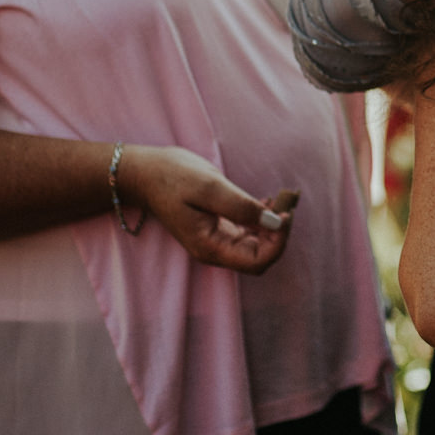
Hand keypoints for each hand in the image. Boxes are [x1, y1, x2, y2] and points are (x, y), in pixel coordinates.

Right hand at [119, 145, 292, 274]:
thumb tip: (275, 222)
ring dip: (274, 224)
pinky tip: (268, 200)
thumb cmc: (172, 177)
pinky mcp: (219, 227)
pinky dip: (263, 218)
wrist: (146, 172)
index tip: (284, 215)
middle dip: (279, 232)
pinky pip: (249, 231)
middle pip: (260, 255)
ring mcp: (217, 239)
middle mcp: (215, 249)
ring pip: (257, 244)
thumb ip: (242, 206)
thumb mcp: (209, 187)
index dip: (277, 243)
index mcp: (210, 247)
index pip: (256, 262)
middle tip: (289, 202)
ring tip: (283, 198)